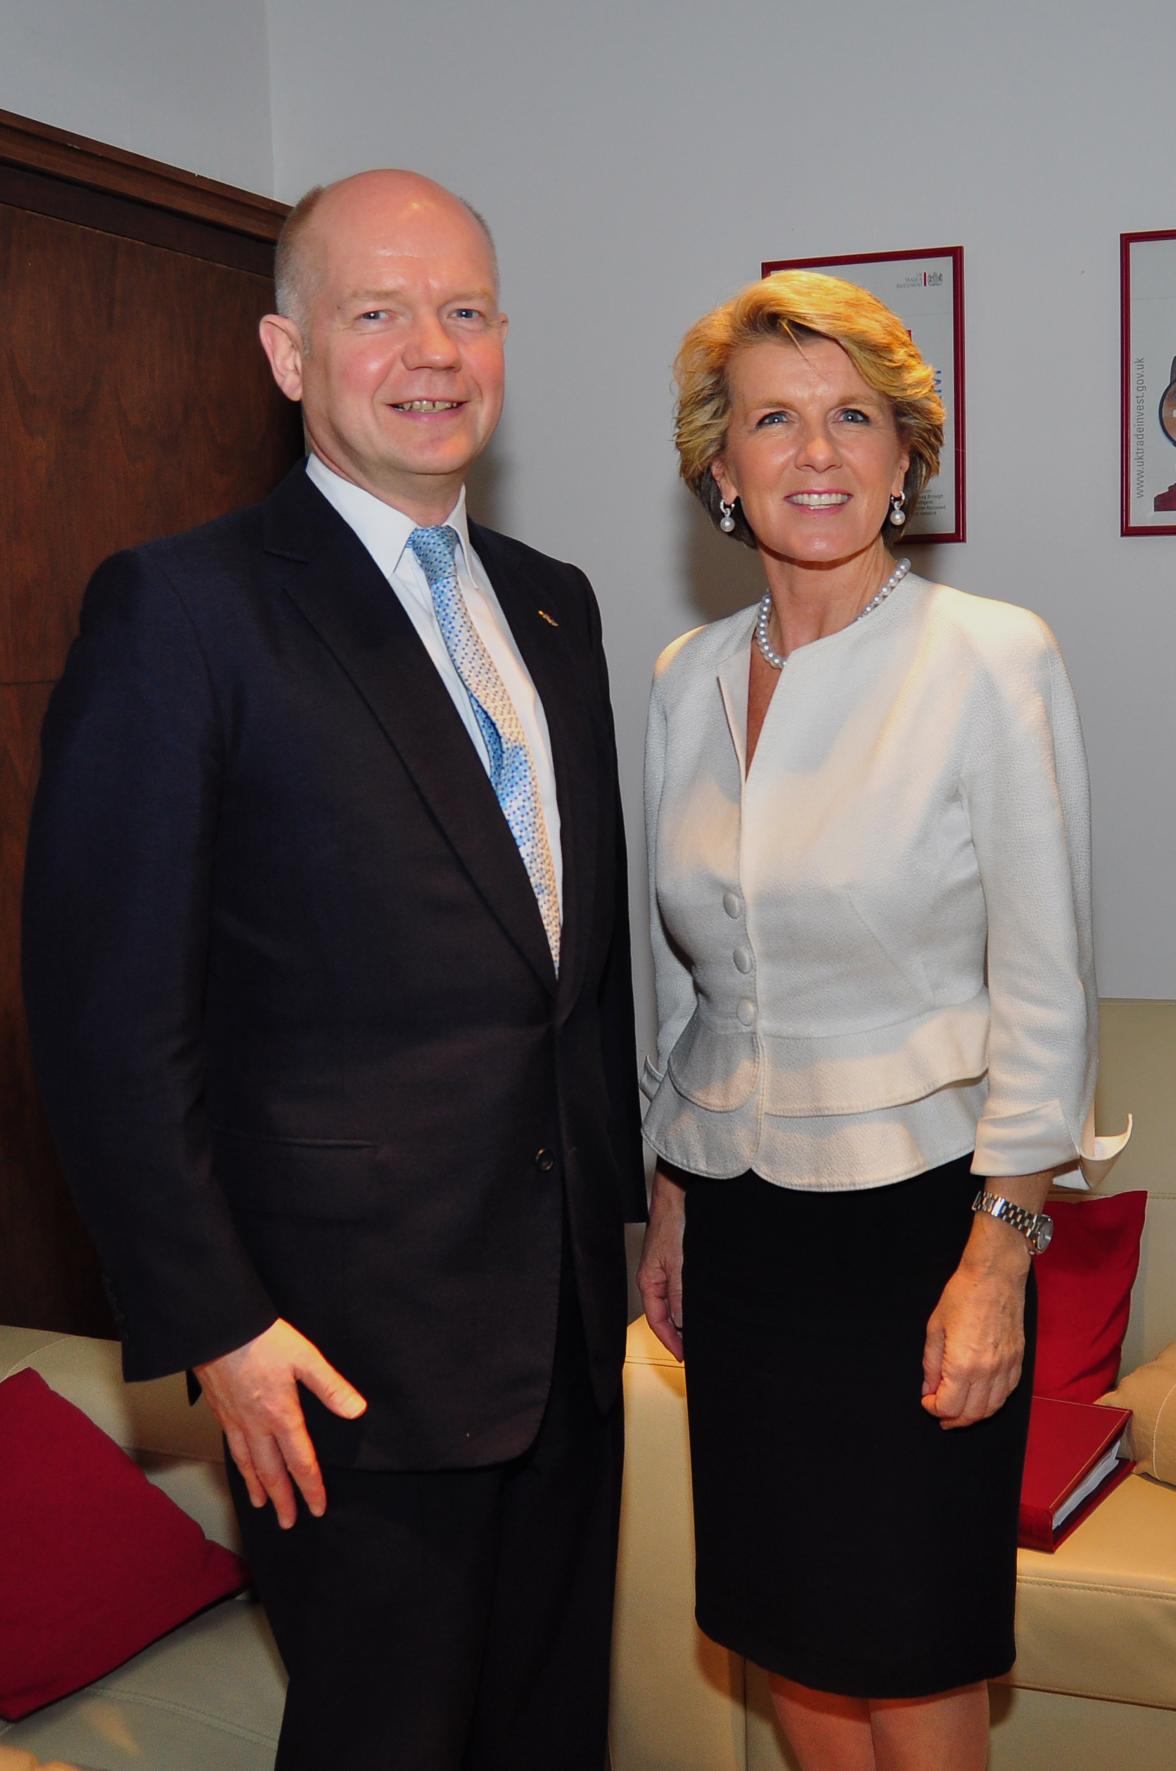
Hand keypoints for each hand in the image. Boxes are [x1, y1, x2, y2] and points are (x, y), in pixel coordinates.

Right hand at [194, 1319, 366, 1527]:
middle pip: (272, 1472)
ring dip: (258, 1487)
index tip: (317, 1508)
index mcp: (282, 1415)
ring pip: (248, 1464)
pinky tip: (242, 1467)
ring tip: (262, 1505)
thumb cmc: (263, 1340)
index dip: (311, 1488)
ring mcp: (236, 1421)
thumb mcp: (305, 1357)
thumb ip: (330, 1386)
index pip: (301, 1462)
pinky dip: (239, 1466)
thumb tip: (356, 1410)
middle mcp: (257, 1425)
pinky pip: (232, 1448)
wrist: (218, 1329)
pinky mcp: (220, 1411)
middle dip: (282, 1500)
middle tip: (288, 1522)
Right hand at [636, 1165, 685, 1360]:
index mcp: (649, 1282)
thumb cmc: (671, 1223)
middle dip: (680, 1334)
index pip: (657, 1322)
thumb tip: (683, 1324)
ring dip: (688, 1317)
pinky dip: (693, 1301)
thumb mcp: (678, 1265)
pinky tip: (706, 1304)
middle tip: (697, 1348)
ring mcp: (668, 1270)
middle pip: (666, 1315)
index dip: (670, 1341)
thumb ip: (679, 1295)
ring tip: (704, 1331)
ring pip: (677, 1302)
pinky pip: (684, 1289)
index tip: (684, 1356)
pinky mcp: (680, 1261)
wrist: (679, 1195)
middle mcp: (657, 1279)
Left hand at [921, 1255, 1028, 1429]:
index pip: (949, 1406)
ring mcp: (1006, 1367)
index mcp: (963, 1365)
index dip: (934, 1409)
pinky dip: (992, 1402)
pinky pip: (1007, 1393)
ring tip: (959, 1411)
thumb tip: (929, 1389)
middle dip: (953, 1419)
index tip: (927, 1401)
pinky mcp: (1018, 1361)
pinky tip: (981, 1397)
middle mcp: (988, 1372)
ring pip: (992, 1408)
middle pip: (972, 1414)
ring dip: (974, 1415)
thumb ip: (931, 1364)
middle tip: (940, 1413)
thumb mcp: (935, 1328)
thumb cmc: (962, 1296)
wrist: (994, 1277)